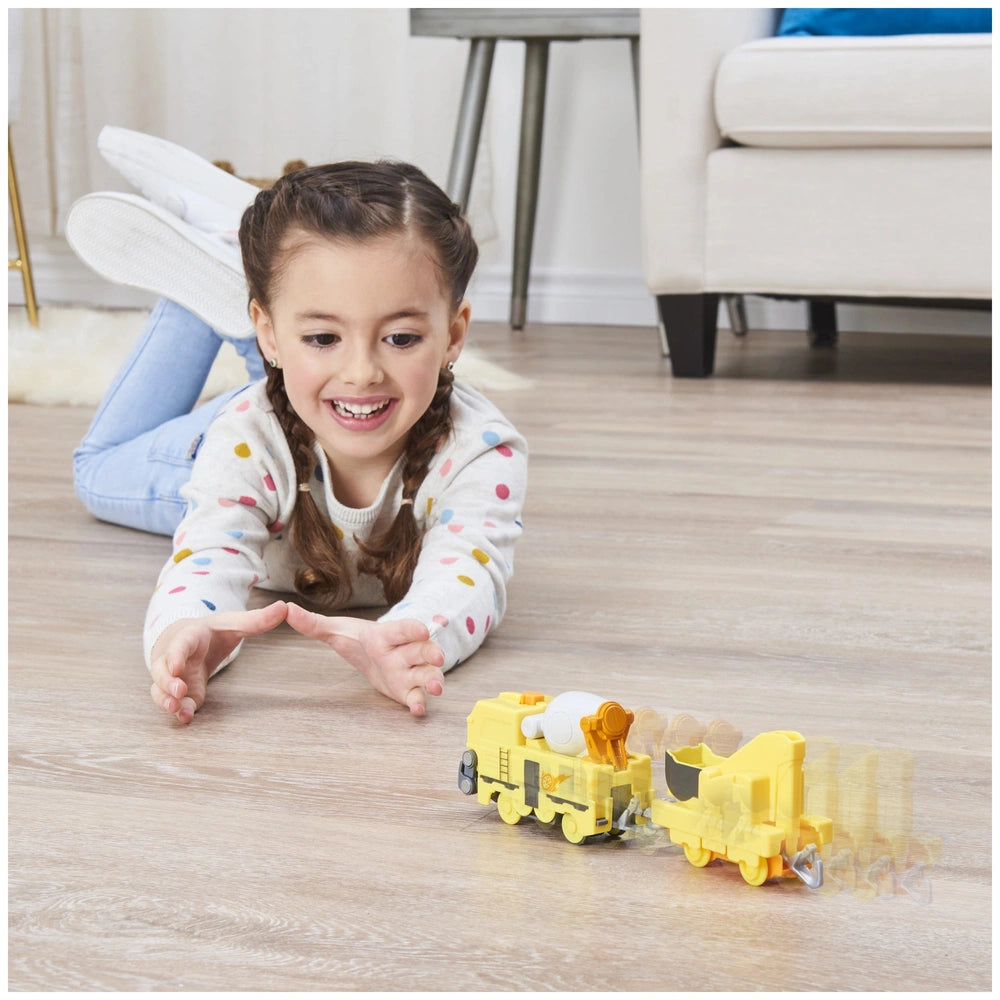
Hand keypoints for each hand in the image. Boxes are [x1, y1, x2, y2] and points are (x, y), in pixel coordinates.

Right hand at [149, 600, 288, 722]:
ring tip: (178, 709)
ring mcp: (174, 677)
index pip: (179, 644)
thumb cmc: (214, 632)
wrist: (191, 641)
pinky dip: (177, 710)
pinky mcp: (181, 693)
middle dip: (166, 681)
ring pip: (160, 689)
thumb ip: (257, 619)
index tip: (175, 666)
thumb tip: (285, 607)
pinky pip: (171, 702)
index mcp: (189, 637)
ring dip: (166, 700)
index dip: (175, 655)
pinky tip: (187, 717)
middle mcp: (175, 657)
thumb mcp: (234, 623)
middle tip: (179, 691)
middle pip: (161, 669)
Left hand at [285, 604, 444, 716]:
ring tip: (436, 687)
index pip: (404, 629)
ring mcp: (409, 672)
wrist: (372, 656)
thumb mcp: (336, 631)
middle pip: (422, 650)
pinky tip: (417, 709)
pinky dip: (420, 702)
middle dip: (432, 654)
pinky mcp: (408, 690)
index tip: (422, 631)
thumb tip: (286, 609)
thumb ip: (313, 623)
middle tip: (438, 658)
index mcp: (387, 635)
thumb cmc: (359, 641)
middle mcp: (403, 652)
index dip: (413, 630)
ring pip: (426, 674)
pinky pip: (417, 696)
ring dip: (433, 679)